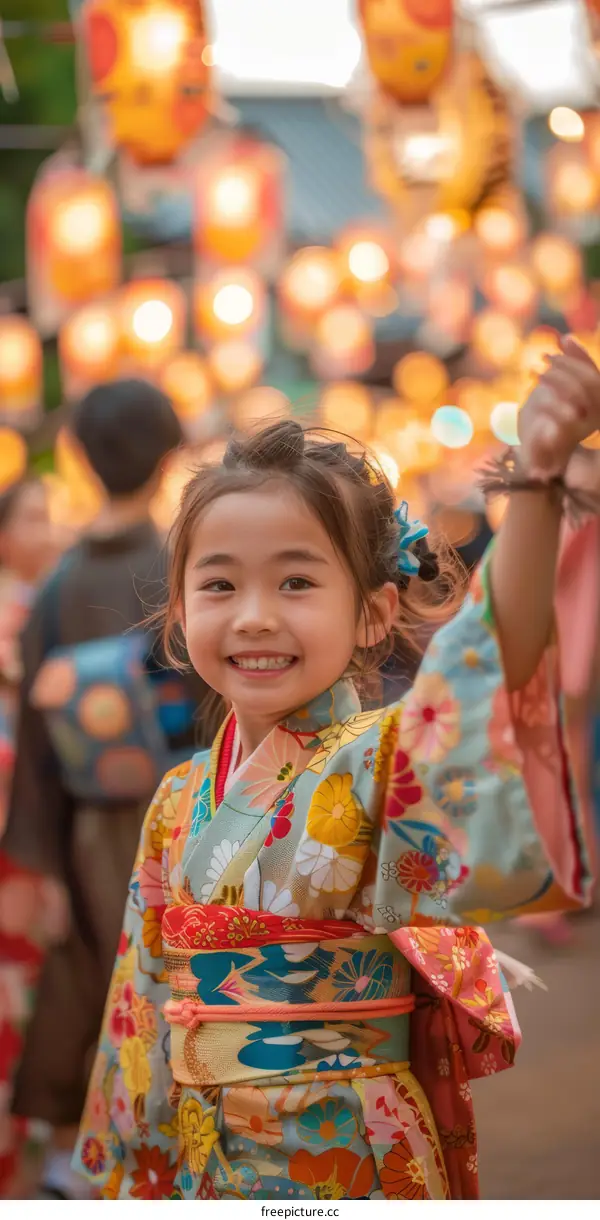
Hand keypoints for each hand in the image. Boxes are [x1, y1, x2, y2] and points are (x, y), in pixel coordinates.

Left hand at [518, 336, 599, 479]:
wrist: (531, 449)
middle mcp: (590, 421)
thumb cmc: (549, 412)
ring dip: (553, 382)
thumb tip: (566, 338)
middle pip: (586, 388)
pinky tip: (531, 391)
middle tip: (544, 357)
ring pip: (574, 405)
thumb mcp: (560, 386)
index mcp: (596, 407)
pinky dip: (545, 406)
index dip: (580, 357)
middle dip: (565, 366)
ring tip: (533, 372)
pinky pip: (556, 426)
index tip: (561, 341)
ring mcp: (575, 434)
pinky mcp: (555, 446)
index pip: (595, 379)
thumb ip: (569, 363)